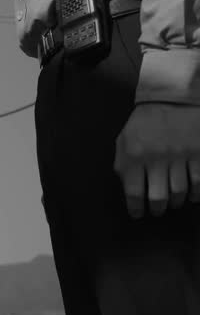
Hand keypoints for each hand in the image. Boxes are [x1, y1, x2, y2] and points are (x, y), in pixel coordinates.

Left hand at [114, 103, 199, 218]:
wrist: (171, 99)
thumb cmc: (144, 123)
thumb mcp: (124, 140)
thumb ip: (123, 164)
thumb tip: (127, 189)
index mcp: (134, 155)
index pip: (133, 192)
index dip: (136, 208)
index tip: (138, 214)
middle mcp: (156, 158)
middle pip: (158, 196)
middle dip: (157, 209)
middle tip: (157, 211)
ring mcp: (180, 156)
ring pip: (179, 192)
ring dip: (175, 202)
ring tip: (172, 203)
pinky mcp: (198, 153)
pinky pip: (198, 182)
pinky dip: (195, 193)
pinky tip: (190, 195)